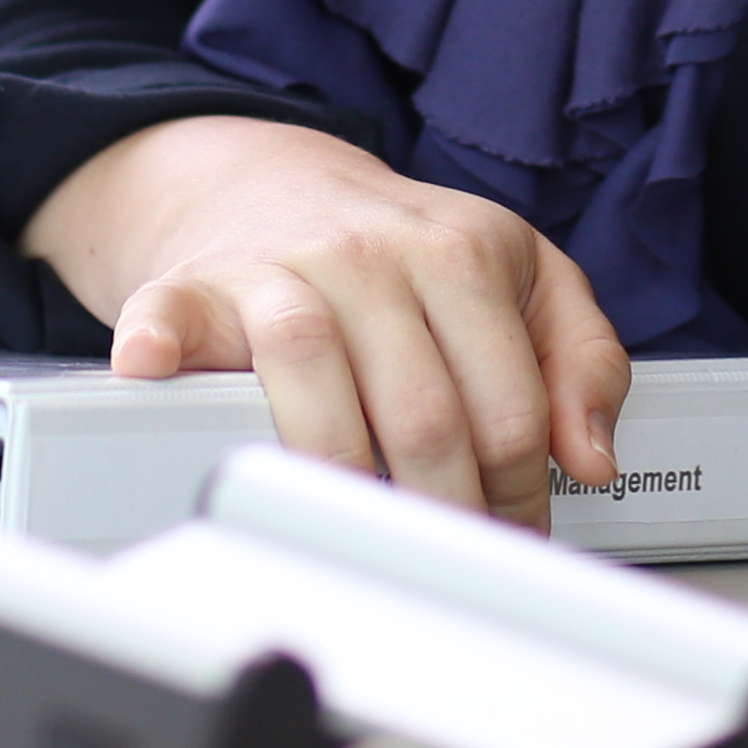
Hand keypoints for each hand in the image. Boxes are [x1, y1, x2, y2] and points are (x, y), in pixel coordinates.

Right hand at [20, 116, 632, 522]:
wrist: (274, 187)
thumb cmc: (403, 251)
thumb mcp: (521, 274)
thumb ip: (581, 355)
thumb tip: (591, 454)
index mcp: (463, 253)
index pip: (508, 405)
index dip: (518, 494)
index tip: (510, 539)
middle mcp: (371, 256)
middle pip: (423, 415)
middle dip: (442, 513)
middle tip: (443, 560)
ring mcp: (280, 269)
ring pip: (314, 380)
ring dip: (342, 477)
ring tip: (359, 531)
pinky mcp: (197, 287)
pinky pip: (174, 316)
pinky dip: (160, 344)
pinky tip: (156, 374)